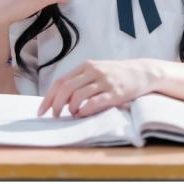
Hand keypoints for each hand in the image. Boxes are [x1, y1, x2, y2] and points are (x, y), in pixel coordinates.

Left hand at [37, 59, 157, 117]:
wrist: (142, 72)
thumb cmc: (116, 74)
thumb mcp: (97, 71)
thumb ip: (81, 81)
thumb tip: (60, 99)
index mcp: (86, 66)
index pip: (61, 82)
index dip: (49, 97)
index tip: (41, 111)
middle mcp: (93, 71)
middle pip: (66, 89)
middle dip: (56, 105)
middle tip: (54, 116)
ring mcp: (104, 81)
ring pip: (78, 96)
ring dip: (70, 109)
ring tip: (72, 114)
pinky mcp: (115, 92)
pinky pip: (94, 103)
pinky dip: (85, 111)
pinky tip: (84, 114)